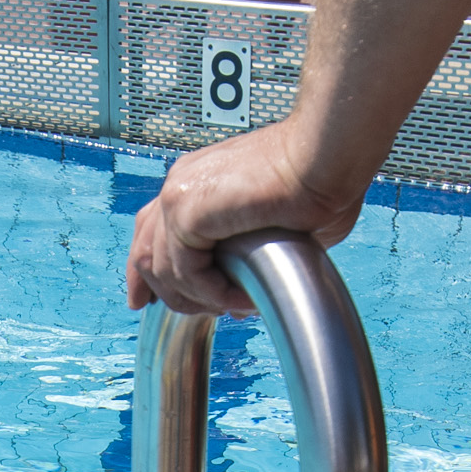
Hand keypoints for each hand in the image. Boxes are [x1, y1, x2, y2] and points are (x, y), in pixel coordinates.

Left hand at [125, 123, 364, 316]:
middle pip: (145, 252)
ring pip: (165, 272)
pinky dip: (214, 294)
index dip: (145, 271)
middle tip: (207, 314)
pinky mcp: (186, 210)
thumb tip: (242, 300)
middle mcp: (180, 185)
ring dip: (199, 299)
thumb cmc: (317, 182)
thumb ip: (247, 258)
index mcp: (195, 182)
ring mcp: (178, 195)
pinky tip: (242, 299)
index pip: (150, 230)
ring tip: (236, 305)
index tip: (145, 302)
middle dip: (164, 294)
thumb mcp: (272, 226)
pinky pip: (187, 273)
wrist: (326, 157)